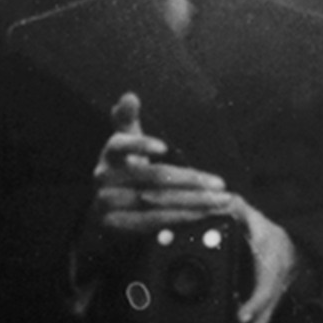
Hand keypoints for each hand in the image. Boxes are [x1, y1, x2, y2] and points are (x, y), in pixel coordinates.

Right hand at [93, 92, 231, 234]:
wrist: (106, 208)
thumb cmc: (125, 168)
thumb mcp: (125, 141)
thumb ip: (127, 118)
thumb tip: (130, 96)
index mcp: (109, 153)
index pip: (120, 144)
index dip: (140, 144)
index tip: (164, 147)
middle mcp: (103, 177)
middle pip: (152, 176)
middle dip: (190, 180)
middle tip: (220, 183)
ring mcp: (106, 203)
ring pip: (156, 201)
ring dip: (192, 202)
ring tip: (219, 201)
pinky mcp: (115, 225)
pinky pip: (152, 222)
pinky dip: (180, 219)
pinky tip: (202, 215)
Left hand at [219, 196, 297, 322]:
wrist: (288, 249)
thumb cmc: (267, 234)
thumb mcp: (255, 218)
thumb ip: (238, 208)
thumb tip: (222, 199)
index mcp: (270, 269)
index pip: (264, 290)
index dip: (253, 304)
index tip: (241, 317)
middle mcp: (271, 290)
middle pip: (261, 320)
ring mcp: (268, 304)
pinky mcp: (262, 311)